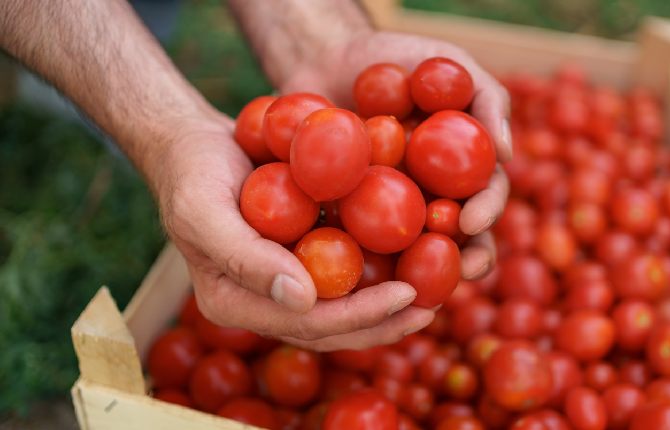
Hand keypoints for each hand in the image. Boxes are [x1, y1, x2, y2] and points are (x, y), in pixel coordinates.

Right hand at [156, 113, 433, 350]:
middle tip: (432, 306)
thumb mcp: (205, 211)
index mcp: (237, 304)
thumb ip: (246, 258)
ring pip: (345, 304)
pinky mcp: (304, 255)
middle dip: (385, 321)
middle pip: (333, 326)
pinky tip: (419, 254)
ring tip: (438, 292)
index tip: (405, 295)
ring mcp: (287, 279)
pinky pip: (347, 269)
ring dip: (390, 304)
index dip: (358, 316)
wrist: (194, 143)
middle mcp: (267, 301)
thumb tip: (305, 300)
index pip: (306, 324)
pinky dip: (381, 265)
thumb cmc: (192, 173)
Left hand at [280, 30, 510, 279]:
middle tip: (459, 271)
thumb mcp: (448, 62)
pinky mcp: (347, 217)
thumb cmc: (398, 56)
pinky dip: (359, 263)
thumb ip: (486, 97)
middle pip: (456, 239)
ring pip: (410, 254)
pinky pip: (354, 244)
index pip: (484, 197)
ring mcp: (390, 211)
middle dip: (464, 259)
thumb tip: (507, 151)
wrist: (328, 57)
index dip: (486, 213)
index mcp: (462, 169)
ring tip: (413, 290)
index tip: (472, 220)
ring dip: (418, 275)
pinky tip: (353, 280)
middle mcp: (432, 196)